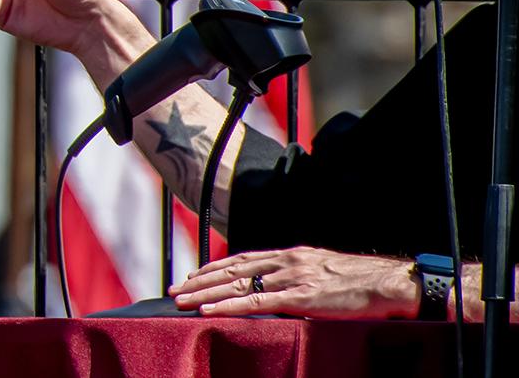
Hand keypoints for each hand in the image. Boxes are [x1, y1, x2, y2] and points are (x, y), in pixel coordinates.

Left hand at [169, 247, 417, 318]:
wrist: (391, 283)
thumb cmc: (363, 283)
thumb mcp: (323, 273)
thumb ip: (298, 278)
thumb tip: (281, 291)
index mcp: (290, 256)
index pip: (242, 259)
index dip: (214, 268)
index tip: (192, 275)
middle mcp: (285, 262)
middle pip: (232, 270)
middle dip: (200, 280)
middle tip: (175, 289)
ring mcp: (292, 278)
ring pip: (237, 284)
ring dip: (205, 293)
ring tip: (181, 299)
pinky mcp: (302, 298)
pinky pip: (257, 302)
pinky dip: (229, 307)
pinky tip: (209, 311)